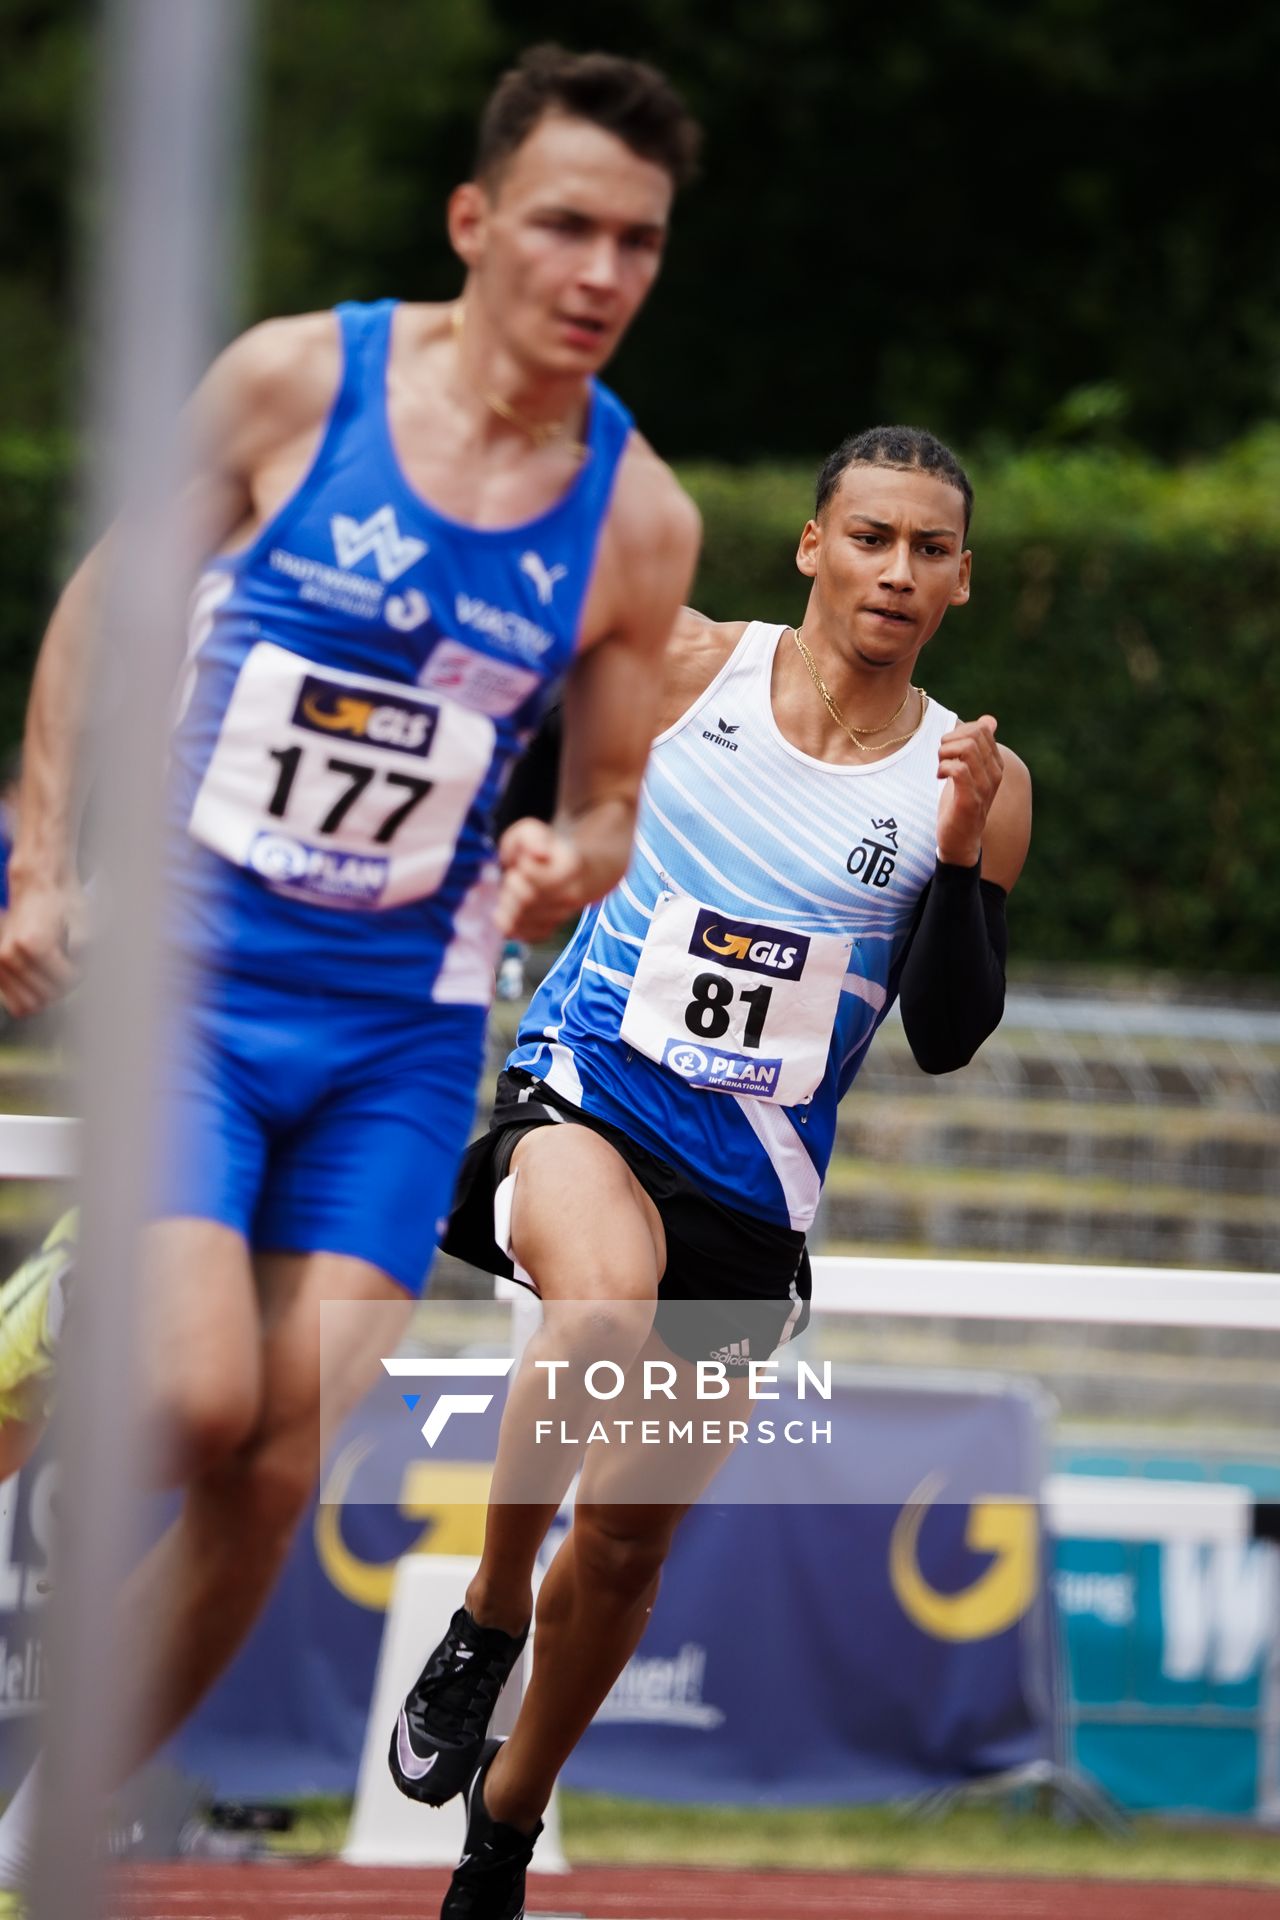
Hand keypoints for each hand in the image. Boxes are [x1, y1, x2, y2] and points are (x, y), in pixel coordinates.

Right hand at [0, 875, 85, 1017]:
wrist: (34, 888)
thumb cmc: (59, 904)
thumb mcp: (84, 920)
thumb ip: (86, 945)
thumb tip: (81, 963)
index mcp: (36, 944)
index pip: (66, 981)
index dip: (78, 976)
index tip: (80, 966)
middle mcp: (12, 954)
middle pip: (48, 997)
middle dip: (63, 988)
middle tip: (69, 971)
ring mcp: (0, 963)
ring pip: (30, 1005)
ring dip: (47, 995)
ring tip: (55, 976)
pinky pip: (15, 1003)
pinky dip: (31, 998)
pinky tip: (41, 982)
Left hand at [495, 818, 589, 943]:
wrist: (581, 875)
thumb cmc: (550, 852)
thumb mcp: (535, 832)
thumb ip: (529, 836)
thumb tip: (537, 854)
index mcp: (570, 866)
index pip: (529, 871)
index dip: (520, 864)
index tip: (526, 861)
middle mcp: (570, 895)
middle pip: (524, 898)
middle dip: (511, 885)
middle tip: (517, 877)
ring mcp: (561, 917)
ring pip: (518, 919)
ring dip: (507, 903)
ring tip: (515, 892)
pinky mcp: (547, 932)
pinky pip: (518, 933)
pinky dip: (507, 921)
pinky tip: (512, 908)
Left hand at [936, 715, 1003, 867]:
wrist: (960, 840)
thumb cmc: (961, 802)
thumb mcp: (971, 770)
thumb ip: (979, 745)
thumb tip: (989, 720)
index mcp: (995, 764)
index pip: (982, 729)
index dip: (958, 732)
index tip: (949, 750)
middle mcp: (994, 773)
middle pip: (975, 735)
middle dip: (950, 740)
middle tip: (942, 757)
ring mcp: (984, 787)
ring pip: (967, 748)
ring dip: (945, 753)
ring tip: (940, 767)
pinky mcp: (970, 800)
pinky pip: (959, 769)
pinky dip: (944, 768)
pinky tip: (940, 777)